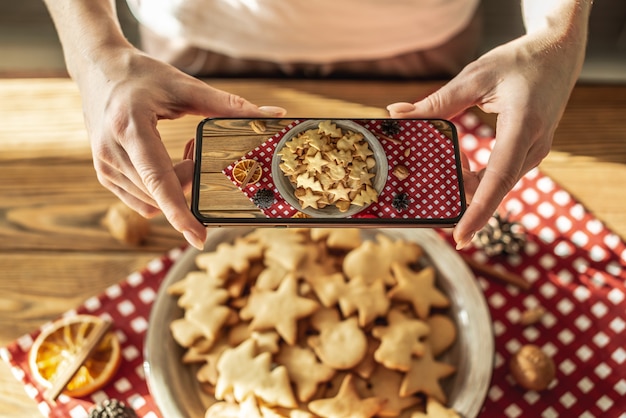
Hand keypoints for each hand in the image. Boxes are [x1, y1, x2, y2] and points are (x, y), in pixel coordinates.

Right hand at [76, 48, 284, 248]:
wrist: (98, 69)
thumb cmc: (141, 75)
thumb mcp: (185, 86)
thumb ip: (229, 105)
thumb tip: (273, 114)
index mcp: (130, 127)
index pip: (158, 179)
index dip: (180, 212)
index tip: (199, 237)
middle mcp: (111, 152)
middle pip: (162, 192)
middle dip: (191, 182)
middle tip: (198, 152)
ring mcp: (105, 166)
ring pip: (152, 202)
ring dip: (178, 187)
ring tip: (184, 153)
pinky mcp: (105, 175)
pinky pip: (141, 201)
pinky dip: (162, 192)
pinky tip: (170, 165)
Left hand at [387, 30, 584, 248]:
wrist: (559, 54)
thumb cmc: (519, 61)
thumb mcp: (475, 76)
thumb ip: (437, 101)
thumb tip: (396, 114)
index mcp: (524, 125)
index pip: (498, 178)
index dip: (479, 211)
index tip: (460, 236)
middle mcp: (534, 146)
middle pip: (492, 186)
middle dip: (460, 196)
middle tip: (427, 193)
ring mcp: (534, 153)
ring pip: (494, 184)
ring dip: (465, 182)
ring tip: (443, 166)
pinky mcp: (529, 154)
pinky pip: (499, 176)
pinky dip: (475, 174)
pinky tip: (458, 162)